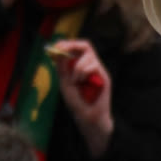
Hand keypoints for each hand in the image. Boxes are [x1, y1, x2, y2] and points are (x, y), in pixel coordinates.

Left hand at [52, 38, 113, 155]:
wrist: (88, 116)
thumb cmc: (76, 102)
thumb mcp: (64, 83)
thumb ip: (62, 68)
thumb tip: (58, 52)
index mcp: (79, 66)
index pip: (76, 49)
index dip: (66, 44)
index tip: (56, 46)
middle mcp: (90, 66)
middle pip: (86, 45)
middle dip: (72, 45)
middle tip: (61, 49)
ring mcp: (98, 70)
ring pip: (89, 55)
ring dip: (77, 67)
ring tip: (75, 81)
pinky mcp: (104, 76)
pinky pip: (94, 64)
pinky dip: (83, 72)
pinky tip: (82, 83)